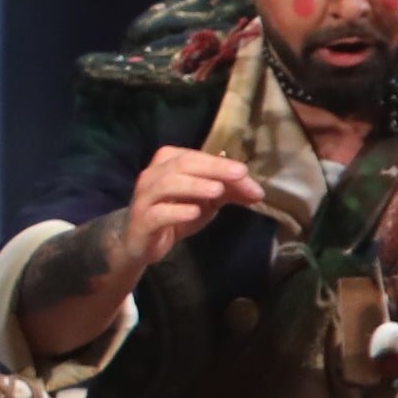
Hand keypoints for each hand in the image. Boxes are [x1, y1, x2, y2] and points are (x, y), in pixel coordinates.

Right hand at [116, 147, 262, 277]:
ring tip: (218, 190)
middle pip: (182, 164)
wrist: (140, 241)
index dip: (221, 163)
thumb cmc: (174, 214)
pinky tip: (194, 212)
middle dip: (213, 168)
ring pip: (166, 184)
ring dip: (194, 185)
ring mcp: (144, 198)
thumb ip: (228, 192)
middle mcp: (152, 175)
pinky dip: (177, 211)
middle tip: (239, 174)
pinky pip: (158, 213)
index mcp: (167, 163)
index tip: (245, 173)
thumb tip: (257, 192)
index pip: (196, 156)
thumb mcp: (205, 201)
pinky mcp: (142, 221)